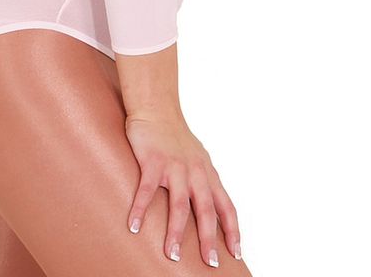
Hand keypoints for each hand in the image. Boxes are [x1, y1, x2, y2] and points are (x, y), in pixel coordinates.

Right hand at [124, 109, 241, 265]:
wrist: (157, 108)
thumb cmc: (176, 137)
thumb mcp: (197, 159)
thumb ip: (203, 182)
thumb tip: (210, 211)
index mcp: (207, 173)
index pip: (226, 205)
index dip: (232, 230)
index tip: (236, 252)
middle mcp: (194, 172)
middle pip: (206, 209)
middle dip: (209, 239)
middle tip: (210, 262)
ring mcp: (174, 167)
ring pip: (179, 204)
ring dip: (176, 232)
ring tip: (172, 254)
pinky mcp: (153, 162)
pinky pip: (147, 189)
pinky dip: (140, 209)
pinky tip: (134, 226)